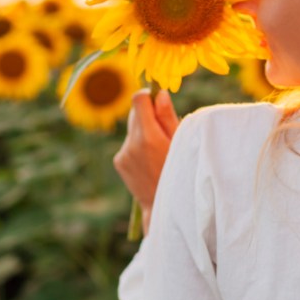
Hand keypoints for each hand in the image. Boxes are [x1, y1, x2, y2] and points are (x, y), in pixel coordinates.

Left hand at [113, 89, 179, 235]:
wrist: (163, 205)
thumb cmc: (180, 172)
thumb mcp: (180, 144)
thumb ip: (167, 117)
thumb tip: (160, 93)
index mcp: (149, 137)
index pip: (138, 99)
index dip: (149, 97)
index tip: (158, 102)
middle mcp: (131, 143)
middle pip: (135, 113)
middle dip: (148, 115)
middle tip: (163, 130)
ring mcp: (123, 154)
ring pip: (132, 129)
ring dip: (143, 132)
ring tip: (157, 150)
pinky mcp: (118, 162)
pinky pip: (128, 144)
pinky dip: (137, 146)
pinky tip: (149, 160)